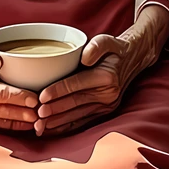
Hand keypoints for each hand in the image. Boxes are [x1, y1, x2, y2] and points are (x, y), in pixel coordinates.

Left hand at [35, 4, 168, 136]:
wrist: (133, 60)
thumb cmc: (115, 49)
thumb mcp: (108, 40)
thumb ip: (97, 46)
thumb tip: (85, 58)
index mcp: (107, 77)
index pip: (78, 85)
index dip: (58, 90)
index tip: (41, 96)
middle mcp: (108, 95)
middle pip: (75, 103)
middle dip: (54, 110)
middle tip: (35, 115)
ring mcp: (106, 107)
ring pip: (77, 116)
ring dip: (58, 122)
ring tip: (40, 125)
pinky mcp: (104, 113)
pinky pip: (82, 122)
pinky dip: (66, 126)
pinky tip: (53, 128)